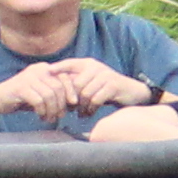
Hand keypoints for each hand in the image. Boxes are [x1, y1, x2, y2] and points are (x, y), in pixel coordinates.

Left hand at [17, 58, 135, 114]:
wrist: (131, 92)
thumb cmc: (106, 90)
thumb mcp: (91, 83)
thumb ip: (76, 84)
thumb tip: (55, 92)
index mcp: (88, 64)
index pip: (70, 63)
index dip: (58, 67)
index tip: (46, 73)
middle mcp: (96, 67)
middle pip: (76, 84)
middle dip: (72, 99)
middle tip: (70, 109)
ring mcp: (105, 75)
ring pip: (85, 93)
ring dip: (82, 107)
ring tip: (81, 113)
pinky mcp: (113, 85)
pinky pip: (95, 99)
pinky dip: (90, 109)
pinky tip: (89, 114)